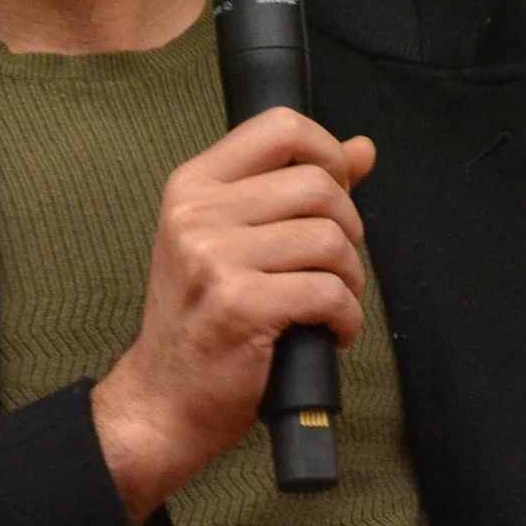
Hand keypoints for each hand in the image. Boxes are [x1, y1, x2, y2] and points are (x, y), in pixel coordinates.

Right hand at [91, 109, 375, 523]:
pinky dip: (346, 317)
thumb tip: (362, 149)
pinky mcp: (240, 306)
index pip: (280, 126)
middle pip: (317, 184)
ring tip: (331, 302)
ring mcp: (214, 258)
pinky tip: (331, 332)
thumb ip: (294, 188)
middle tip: (336, 266)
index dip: (327, 153)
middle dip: (349, 228)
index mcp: (193, 185)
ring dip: (350, 278)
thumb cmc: (203, 319)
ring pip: (330, 239)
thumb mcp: (232, 240)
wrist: (162, 400)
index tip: (336, 192)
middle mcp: (196, 213)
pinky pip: (328, 292)